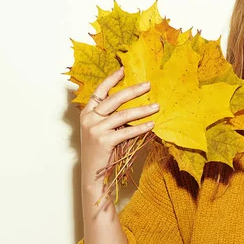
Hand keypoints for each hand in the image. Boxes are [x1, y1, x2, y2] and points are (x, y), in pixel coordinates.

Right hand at [79, 67, 159, 187]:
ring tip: (157, 106)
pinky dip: (141, 128)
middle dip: (133, 90)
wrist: (92, 174)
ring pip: (122, 115)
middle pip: (113, 99)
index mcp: (87, 113)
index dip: (112, 79)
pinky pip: (126, 131)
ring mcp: (95, 129)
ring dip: (142, 110)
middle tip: (149, 85)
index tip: (124, 69)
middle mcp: (89, 119)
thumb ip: (110, 117)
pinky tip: (152, 125)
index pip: (99, 90)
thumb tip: (133, 104)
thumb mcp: (100, 129)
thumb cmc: (100, 151)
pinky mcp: (103, 141)